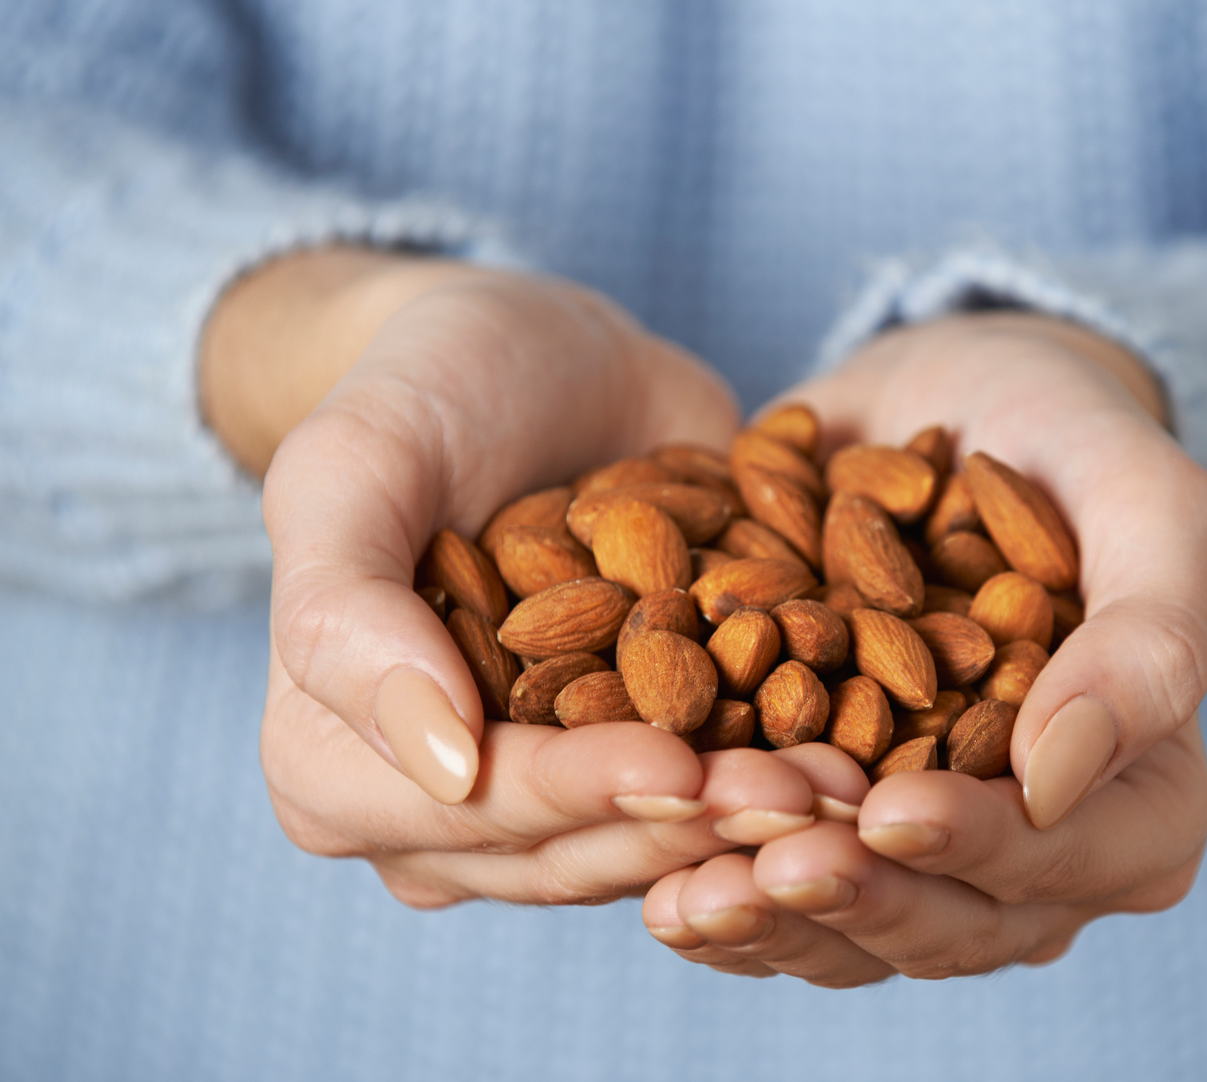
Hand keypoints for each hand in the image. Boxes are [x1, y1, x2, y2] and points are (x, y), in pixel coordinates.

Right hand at [206, 249, 826, 906]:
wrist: (539, 357)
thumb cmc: (425, 389)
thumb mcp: (353, 464)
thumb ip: (346, 610)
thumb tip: (442, 764)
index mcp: (336, 769)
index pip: (470, 813)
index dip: (574, 795)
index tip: (679, 766)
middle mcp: (444, 812)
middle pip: (574, 849)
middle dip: (693, 825)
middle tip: (809, 794)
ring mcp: (553, 795)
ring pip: (658, 842)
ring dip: (757, 823)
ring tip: (854, 782)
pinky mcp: (647, 756)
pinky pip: (718, 798)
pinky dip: (788, 779)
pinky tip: (870, 761)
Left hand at [641, 312, 1206, 982]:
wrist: (956, 406)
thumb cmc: (1074, 441)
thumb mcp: (1149, 505)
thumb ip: (1147, 639)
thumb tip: (1055, 781)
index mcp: (1141, 804)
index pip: (1061, 858)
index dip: (977, 848)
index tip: (888, 813)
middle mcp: (1037, 855)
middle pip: (951, 924)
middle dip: (855, 901)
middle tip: (760, 872)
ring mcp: (928, 853)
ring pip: (854, 933)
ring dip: (769, 923)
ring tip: (684, 898)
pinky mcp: (831, 826)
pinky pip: (777, 892)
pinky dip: (716, 887)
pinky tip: (650, 883)